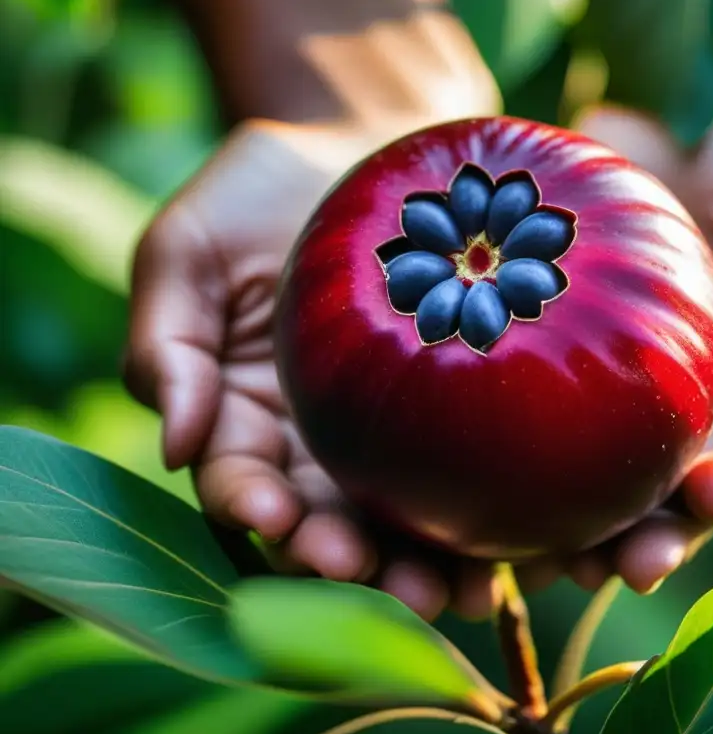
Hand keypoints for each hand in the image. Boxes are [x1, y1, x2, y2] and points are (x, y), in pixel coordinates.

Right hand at [123, 119, 502, 621]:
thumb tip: (172, 444)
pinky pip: (473, 471)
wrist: (367, 142)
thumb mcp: (189, 246)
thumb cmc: (262, 188)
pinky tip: (527, 544)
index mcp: (244, 419)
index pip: (241, 483)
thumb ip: (164, 341)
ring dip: (427, 565)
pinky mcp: (456, 414)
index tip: (277, 520)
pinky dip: (495, 515)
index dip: (255, 511)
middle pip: (330, 525)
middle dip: (351, 565)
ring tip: (457, 592)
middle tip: (381, 582)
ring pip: (405, 520)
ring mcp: (390, 435)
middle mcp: (317, 445)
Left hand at [522, 87, 712, 594]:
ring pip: (629, 481)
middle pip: (701, 486)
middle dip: (672, 532)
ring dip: (603, 531)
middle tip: (632, 563)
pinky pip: (563, 435)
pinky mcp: (581, 374)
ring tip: (570, 562)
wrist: (656, 111)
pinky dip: (546, 478)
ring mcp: (645, 391)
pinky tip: (512, 512)